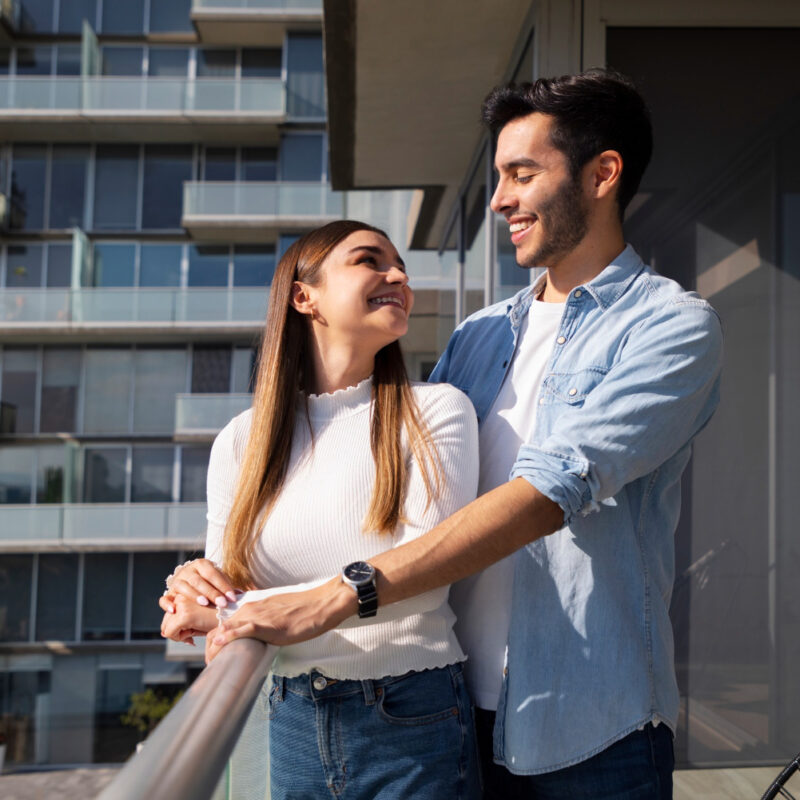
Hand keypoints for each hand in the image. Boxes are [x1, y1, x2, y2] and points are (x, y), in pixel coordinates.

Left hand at [160, 595, 217, 645]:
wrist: (234, 621)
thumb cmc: (219, 618)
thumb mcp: (198, 616)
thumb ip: (181, 621)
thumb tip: (164, 633)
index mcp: (186, 591)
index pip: (170, 613)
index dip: (179, 625)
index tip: (194, 628)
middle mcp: (182, 594)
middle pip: (166, 620)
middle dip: (178, 630)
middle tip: (198, 627)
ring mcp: (183, 603)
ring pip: (166, 626)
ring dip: (179, 634)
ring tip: (198, 627)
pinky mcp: (184, 614)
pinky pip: (170, 633)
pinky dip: (180, 638)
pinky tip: (197, 630)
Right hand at [163, 558, 239, 609]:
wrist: (192, 580)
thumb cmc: (210, 583)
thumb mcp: (219, 580)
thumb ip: (228, 586)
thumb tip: (242, 594)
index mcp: (202, 564)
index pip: (212, 573)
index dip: (223, 585)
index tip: (233, 597)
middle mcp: (187, 571)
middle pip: (198, 580)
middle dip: (212, 592)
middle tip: (222, 603)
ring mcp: (177, 581)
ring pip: (183, 587)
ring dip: (194, 595)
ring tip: (204, 603)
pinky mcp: (169, 593)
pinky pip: (164, 598)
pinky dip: (167, 604)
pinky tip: (174, 610)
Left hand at [205, 577, 356, 659]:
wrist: (321, 603)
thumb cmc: (303, 610)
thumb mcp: (277, 615)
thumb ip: (263, 624)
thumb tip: (256, 639)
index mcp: (251, 608)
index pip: (224, 624)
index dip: (215, 642)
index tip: (214, 657)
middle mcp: (250, 609)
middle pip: (219, 628)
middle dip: (210, 648)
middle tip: (210, 667)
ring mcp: (257, 615)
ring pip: (226, 630)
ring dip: (215, 648)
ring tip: (210, 665)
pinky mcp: (267, 624)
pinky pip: (243, 630)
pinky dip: (230, 637)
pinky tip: (221, 643)